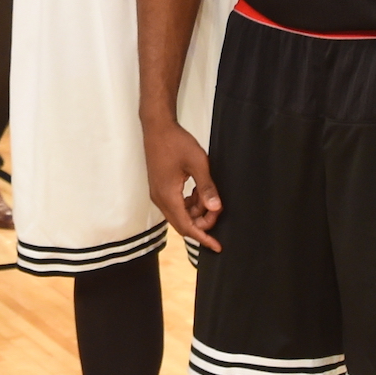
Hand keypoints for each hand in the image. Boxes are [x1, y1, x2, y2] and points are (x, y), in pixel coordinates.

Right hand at [143, 119, 221, 248]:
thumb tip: (215, 208)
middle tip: (218, 211)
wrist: (157, 128)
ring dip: (196, 212)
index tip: (216, 245)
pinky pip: (176, 205)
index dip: (203, 238)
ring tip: (210, 199)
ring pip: (180, 214)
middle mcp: (160, 199)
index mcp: (168, 196)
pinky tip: (199, 192)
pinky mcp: (160, 188)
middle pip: (182, 223)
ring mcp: (158, 194)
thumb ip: (207, 188)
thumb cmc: (175, 142)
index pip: (186, 226)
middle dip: (202, 223)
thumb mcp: (198, 164)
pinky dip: (189, 204)